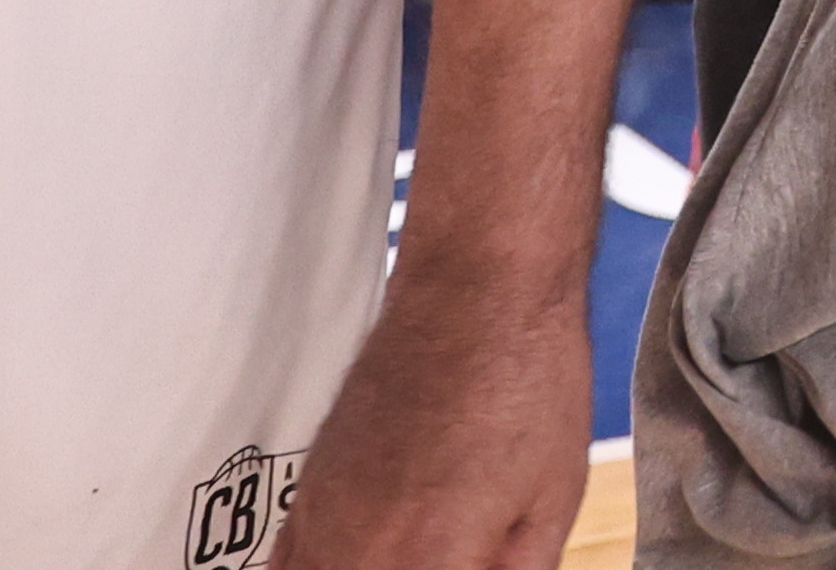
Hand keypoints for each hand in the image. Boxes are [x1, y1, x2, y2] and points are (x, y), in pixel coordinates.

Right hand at [270, 279, 589, 569]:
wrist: (477, 292)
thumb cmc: (522, 376)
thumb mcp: (552, 502)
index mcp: (429, 557)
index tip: (475, 565)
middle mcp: (363, 545)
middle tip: (447, 555)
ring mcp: (325, 515)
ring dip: (361, 569)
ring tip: (410, 552)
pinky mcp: (310, 487)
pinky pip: (284, 562)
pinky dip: (311, 569)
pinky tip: (356, 559)